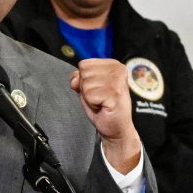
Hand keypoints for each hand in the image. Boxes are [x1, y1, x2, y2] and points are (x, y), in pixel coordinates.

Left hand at [71, 58, 140, 172]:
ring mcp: (118, 81)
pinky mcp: (115, 94)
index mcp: (113, 64)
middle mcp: (118, 69)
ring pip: (85, 85)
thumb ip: (79, 78)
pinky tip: (103, 107)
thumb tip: (75, 79)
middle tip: (99, 98)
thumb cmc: (103, 107)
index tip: (97, 90)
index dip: (84, 80)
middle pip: (84, 73)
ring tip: (101, 102)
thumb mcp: (87, 88)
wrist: (116, 127)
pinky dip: (92, 104)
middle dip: (86, 89)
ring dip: (89, 98)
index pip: (84, 64)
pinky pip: (89, 95)